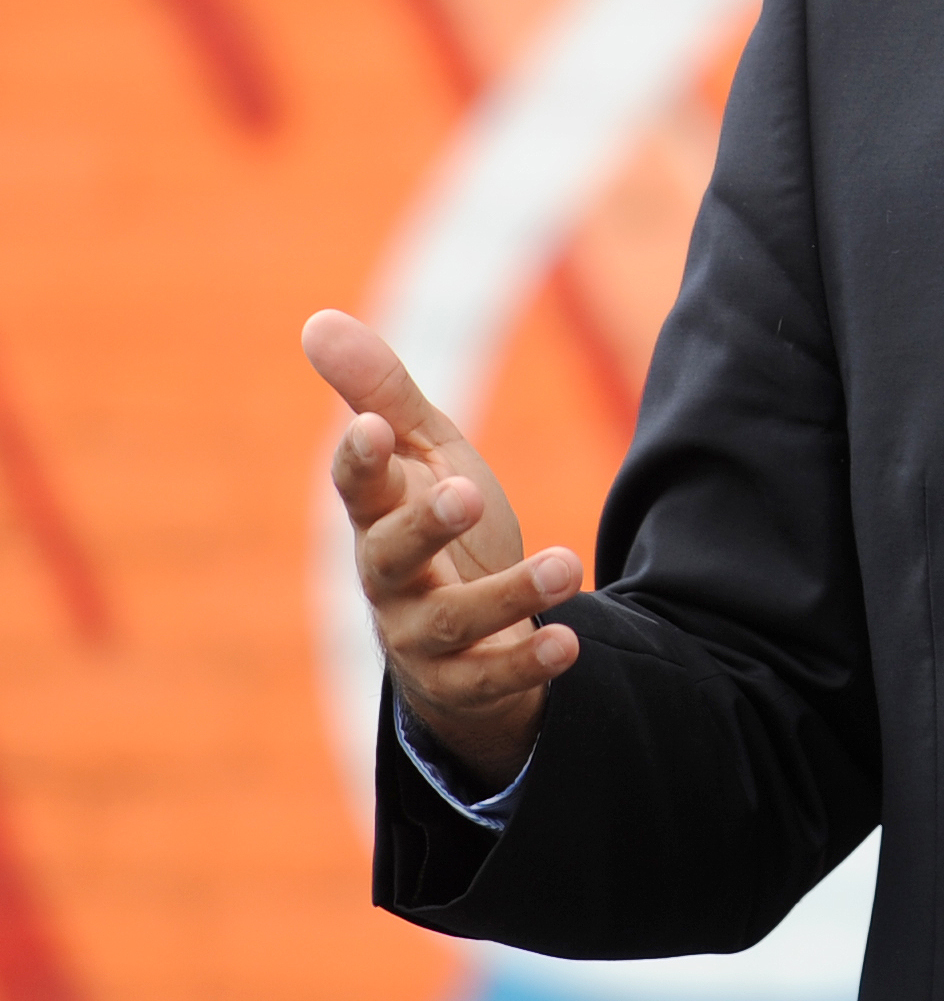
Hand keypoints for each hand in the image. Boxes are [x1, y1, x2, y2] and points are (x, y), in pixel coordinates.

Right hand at [303, 309, 580, 793]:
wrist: (466, 633)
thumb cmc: (441, 526)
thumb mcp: (427, 454)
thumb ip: (385, 394)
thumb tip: (317, 320)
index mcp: (377, 515)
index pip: (356, 487)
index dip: (359, 459)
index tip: (373, 428)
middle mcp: (388, 577)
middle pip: (391, 556)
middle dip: (425, 525)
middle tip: (469, 492)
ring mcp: (420, 634)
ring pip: (453, 619)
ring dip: (510, 593)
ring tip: (567, 564)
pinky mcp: (462, 680)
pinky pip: (489, 678)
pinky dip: (527, 661)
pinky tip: (567, 640)